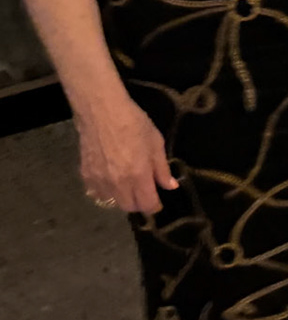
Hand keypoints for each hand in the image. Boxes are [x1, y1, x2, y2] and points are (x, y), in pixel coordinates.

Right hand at [76, 93, 176, 215]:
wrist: (102, 112)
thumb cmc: (134, 124)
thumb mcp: (156, 143)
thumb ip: (162, 169)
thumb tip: (170, 186)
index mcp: (138, 176)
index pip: (146, 204)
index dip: (154, 205)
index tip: (158, 201)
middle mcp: (117, 184)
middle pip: (129, 207)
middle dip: (139, 203)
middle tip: (144, 192)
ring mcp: (99, 181)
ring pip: (112, 202)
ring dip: (122, 198)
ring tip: (128, 185)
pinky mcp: (85, 176)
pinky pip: (97, 193)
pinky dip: (106, 191)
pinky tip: (111, 179)